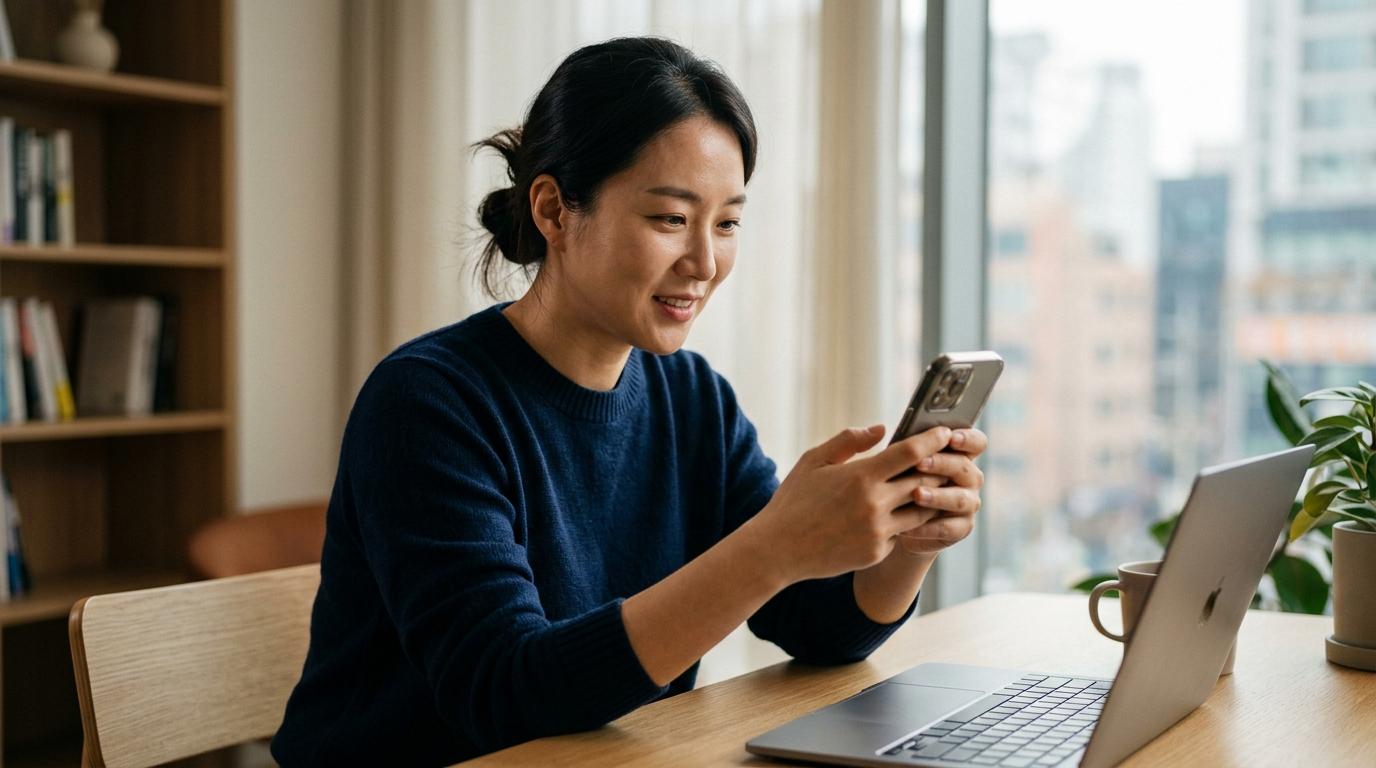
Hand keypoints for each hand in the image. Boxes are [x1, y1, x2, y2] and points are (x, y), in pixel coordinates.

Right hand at [750, 424, 953, 582]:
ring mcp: (878, 531)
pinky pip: (901, 533)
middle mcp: (874, 504)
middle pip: (924, 480)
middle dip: (940, 468)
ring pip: (921, 511)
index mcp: (860, 476)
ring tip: (934, 486)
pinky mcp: (876, 552)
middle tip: (950, 458)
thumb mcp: (814, 461)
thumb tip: (882, 430)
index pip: (911, 452)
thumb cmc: (793, 500)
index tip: (945, 433)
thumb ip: (849, 441)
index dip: (933, 440)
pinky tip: (903, 515)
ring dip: (930, 497)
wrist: (777, 549)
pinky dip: (904, 523)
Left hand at [896, 428, 986, 554]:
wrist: (892, 523)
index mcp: (958, 454)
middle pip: (965, 468)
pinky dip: (930, 527)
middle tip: (920, 463)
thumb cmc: (894, 483)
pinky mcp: (960, 528)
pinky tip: (910, 526)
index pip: (976, 442)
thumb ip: (889, 446)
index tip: (949, 436)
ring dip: (938, 496)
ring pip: (960, 499)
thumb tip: (879, 429)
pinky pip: (951, 528)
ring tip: (915, 494)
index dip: (967, 438)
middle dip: (943, 464)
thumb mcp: (892, 462)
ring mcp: (967, 503)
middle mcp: (967, 478)